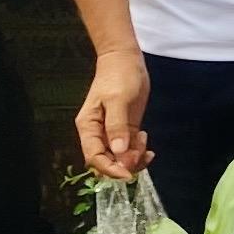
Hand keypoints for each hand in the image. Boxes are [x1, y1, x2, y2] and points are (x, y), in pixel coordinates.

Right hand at [77, 50, 149, 178]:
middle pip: (107, 162)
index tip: (128, 173)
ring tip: (144, 142)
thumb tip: (118, 151)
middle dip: (124, 164)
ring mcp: (112, 133)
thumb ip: (117, 126)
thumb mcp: (118, 100)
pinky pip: (130, 150)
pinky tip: (145, 141)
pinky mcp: (125, 130)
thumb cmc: (118, 75)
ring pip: (120, 158)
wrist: (125, 60)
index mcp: (88, 127)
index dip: (110, 169)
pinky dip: (139, 152)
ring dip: (134, 158)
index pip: (94, 157)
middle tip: (140, 152)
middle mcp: (98, 133)